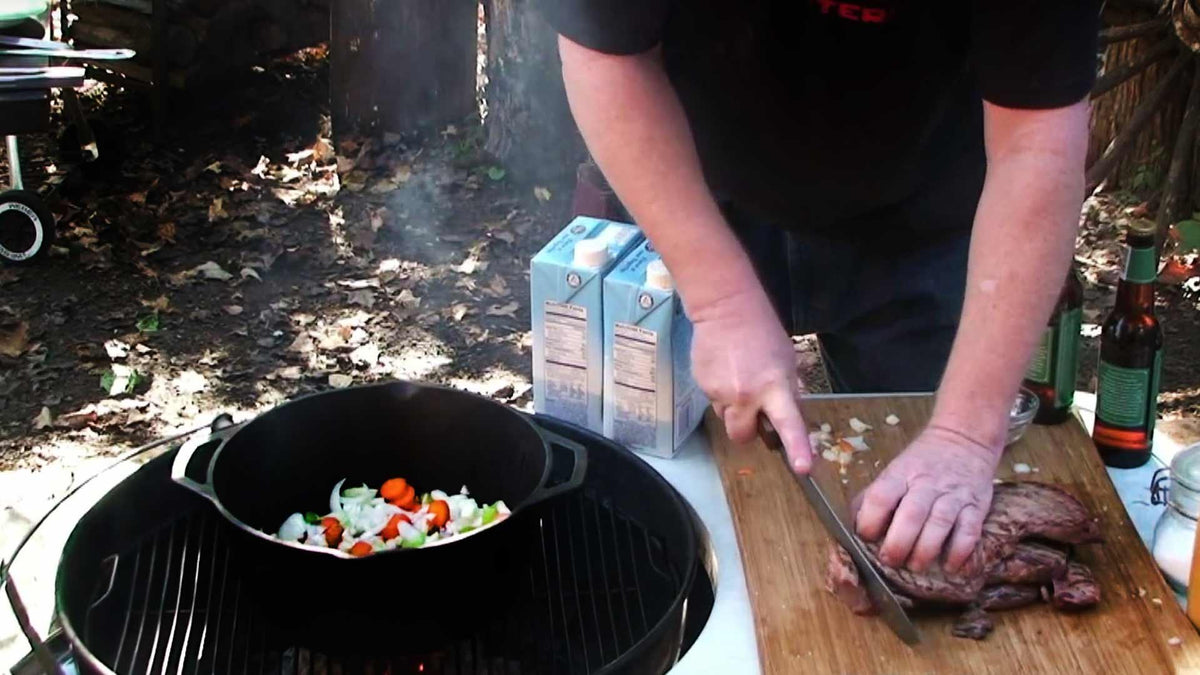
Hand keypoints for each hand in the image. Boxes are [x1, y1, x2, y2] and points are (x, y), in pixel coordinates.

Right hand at [690, 289, 811, 471]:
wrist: (726, 310)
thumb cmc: (763, 333)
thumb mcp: (787, 362)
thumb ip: (787, 392)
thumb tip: (787, 417)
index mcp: (775, 387)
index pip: (788, 424)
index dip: (797, 448)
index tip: (803, 468)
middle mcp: (746, 395)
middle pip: (742, 436)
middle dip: (747, 430)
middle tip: (752, 411)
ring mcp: (721, 392)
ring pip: (726, 419)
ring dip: (733, 409)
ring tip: (737, 379)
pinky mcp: (703, 386)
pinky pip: (714, 402)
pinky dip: (720, 392)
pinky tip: (725, 370)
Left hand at [854, 424, 999, 573]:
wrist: (964, 440)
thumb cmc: (922, 463)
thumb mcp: (894, 470)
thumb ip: (874, 496)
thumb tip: (855, 526)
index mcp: (900, 474)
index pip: (880, 496)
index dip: (869, 520)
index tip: (866, 536)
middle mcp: (926, 484)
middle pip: (911, 515)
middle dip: (898, 544)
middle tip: (890, 561)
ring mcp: (953, 495)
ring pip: (939, 524)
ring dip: (926, 551)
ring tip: (916, 566)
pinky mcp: (976, 506)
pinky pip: (969, 531)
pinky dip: (960, 552)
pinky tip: (951, 567)